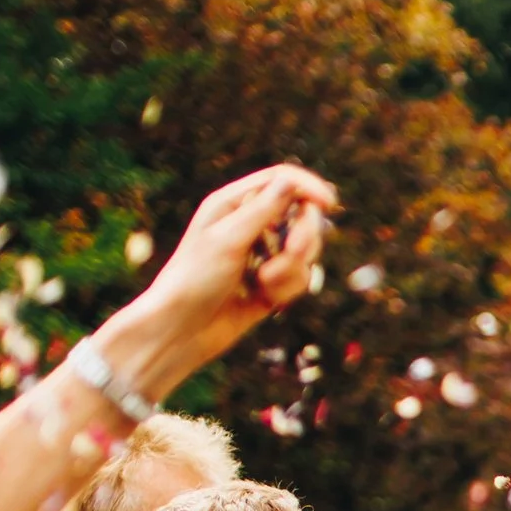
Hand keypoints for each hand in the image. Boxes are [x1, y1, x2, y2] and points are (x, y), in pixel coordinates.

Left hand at [98, 164, 340, 388]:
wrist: (181, 331)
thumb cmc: (194, 279)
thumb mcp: (229, 239)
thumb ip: (264, 209)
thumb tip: (293, 181)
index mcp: (233, 204)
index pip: (282, 180)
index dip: (308, 188)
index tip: (328, 204)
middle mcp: (250, 225)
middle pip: (301, 215)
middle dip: (304, 237)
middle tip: (293, 253)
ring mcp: (262, 255)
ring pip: (305, 251)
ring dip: (291, 270)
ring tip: (263, 285)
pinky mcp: (271, 283)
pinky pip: (300, 278)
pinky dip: (288, 289)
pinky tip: (264, 301)